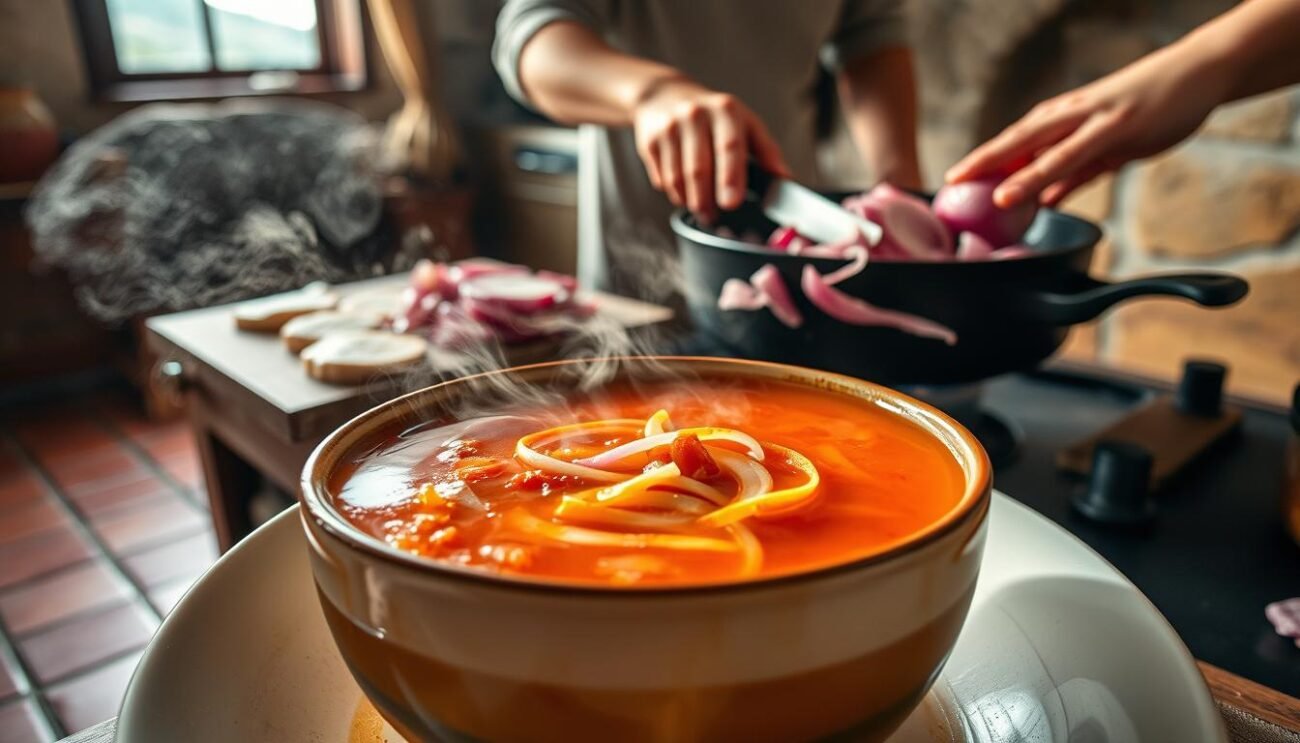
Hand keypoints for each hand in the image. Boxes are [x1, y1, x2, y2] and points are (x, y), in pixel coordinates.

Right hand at [632, 77, 789, 220]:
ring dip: (691, 201)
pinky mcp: (649, 141)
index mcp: (726, 109)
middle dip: (707, 199)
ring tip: (702, 208)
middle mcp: (696, 114)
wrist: (664, 95)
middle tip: (714, 216)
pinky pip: (663, 180)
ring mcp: (670, 127)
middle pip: (699, 168)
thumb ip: (767, 151)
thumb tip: (784, 180)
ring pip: (678, 179)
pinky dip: (676, 194)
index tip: (731, 203)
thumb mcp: (745, 124)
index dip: (730, 177)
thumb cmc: (714, 117)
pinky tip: (685, 192)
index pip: (729, 146)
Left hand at [945, 43, 1230, 207]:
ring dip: (1027, 174)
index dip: (981, 158)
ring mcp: (1100, 121)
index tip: (951, 179)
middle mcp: (1075, 114)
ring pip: (1056, 150)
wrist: (1197, 72)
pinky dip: (1072, 178)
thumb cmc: (1147, 104)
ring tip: (999, 197)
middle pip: (1021, 138)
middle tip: (953, 182)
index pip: (1014, 138)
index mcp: (1064, 114)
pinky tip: (1053, 199)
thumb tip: (1047, 200)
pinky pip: (1093, 158)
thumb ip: (1077, 171)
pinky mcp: (1128, 130)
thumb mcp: (1105, 141)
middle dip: (986, 161)